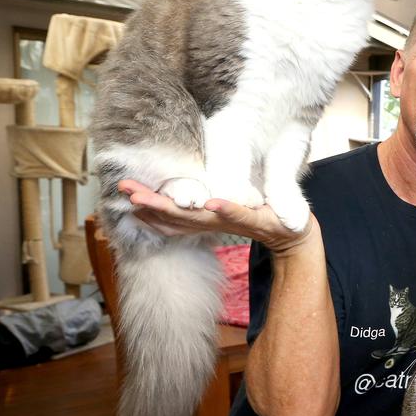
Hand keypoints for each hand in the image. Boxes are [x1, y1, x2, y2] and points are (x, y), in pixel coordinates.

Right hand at [118, 179, 314, 254]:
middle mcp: (213, 222)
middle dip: (150, 204)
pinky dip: (225, 210)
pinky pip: (238, 215)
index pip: (171, 213)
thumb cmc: (257, 214)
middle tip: (127, 193)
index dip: (148, 204)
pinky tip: (211, 204)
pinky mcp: (256, 220)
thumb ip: (207, 197)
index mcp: (205, 217)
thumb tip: (186, 183)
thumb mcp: (227, 205)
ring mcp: (233, 222)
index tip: (125, 191)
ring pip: (199, 217)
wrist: (291, 232)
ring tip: (150, 199)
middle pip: (176, 216)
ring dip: (175, 209)